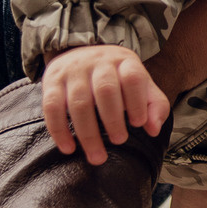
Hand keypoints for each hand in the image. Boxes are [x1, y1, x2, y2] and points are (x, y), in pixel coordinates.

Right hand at [40, 44, 164, 164]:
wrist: (80, 52)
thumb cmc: (117, 77)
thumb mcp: (141, 84)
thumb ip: (154, 106)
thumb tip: (154, 129)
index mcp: (124, 61)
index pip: (132, 78)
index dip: (137, 102)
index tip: (138, 124)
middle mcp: (97, 62)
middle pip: (105, 90)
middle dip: (113, 119)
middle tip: (119, 140)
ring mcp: (72, 71)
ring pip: (78, 102)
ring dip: (88, 133)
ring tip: (97, 155)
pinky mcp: (52, 81)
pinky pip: (52, 107)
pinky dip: (59, 130)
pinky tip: (69, 148)